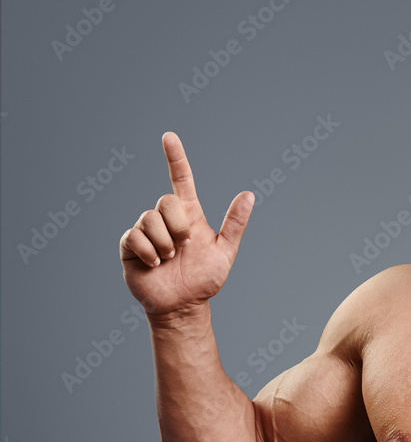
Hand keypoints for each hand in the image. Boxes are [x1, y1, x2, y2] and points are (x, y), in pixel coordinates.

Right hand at [120, 132, 253, 316]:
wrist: (184, 305)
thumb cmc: (204, 278)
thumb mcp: (225, 251)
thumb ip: (235, 223)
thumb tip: (249, 194)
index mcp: (188, 215)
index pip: (180, 180)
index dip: (175, 158)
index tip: (169, 136)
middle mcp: (165, 219)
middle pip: (166, 201)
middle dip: (178, 226)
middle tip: (184, 247)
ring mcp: (146, 231)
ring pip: (150, 219)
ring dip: (165, 243)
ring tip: (169, 259)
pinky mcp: (130, 246)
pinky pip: (135, 237)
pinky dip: (149, 252)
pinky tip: (155, 264)